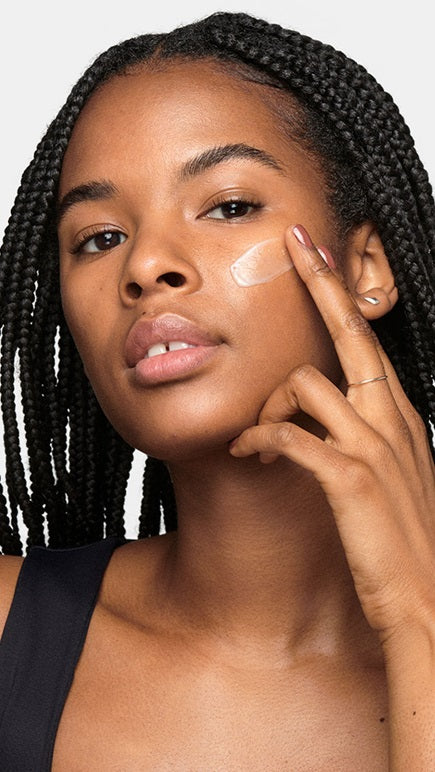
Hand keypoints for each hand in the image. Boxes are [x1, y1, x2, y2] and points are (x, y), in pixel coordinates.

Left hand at [229, 223, 434, 643]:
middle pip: (353, 335)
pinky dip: (260, 438)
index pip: (370, 344)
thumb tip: (333, 421)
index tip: (324, 258)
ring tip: (255, 436)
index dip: (345, 299)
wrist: (428, 604)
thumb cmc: (402, 543)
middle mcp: (391, 421)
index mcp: (401, 418)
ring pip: (306, 383)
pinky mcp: (349, 479)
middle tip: (296, 246)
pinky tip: (248, 453)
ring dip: (269, 403)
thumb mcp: (395, 479)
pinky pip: (288, 435)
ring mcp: (373, 447)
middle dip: (322, 285)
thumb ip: (369, 442)